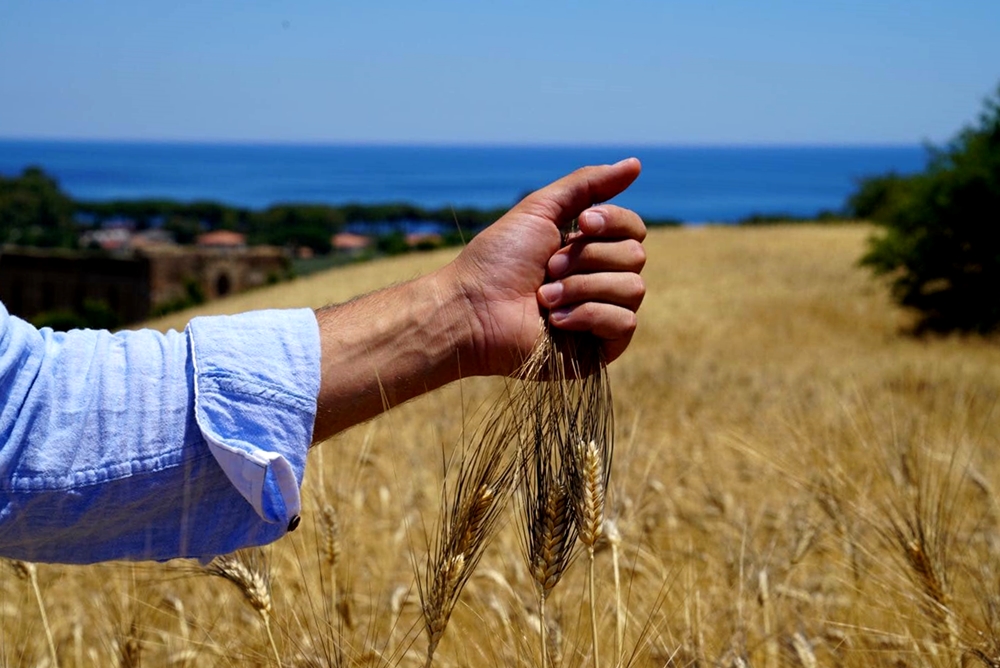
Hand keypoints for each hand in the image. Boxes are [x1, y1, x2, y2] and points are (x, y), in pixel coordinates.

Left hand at [313, 158, 644, 439]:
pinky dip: (588, 316)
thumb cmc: (498, 260)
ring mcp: (602, 315)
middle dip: (587, 258)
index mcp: (589, 248)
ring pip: (633, 289)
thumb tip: (635, 164)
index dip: (613, 223)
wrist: (473, 309)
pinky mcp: (601, 348)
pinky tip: (556, 321)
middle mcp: (600, 279)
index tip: (581, 224)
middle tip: (548, 268)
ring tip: (544, 297)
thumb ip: (588, 184)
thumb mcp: (541, 208)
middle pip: (635, 256)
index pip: (633, 229)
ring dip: (582, 287)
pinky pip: (625, 323)